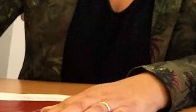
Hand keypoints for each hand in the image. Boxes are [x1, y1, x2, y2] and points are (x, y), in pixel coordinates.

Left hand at [41, 73, 168, 111]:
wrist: (149, 86)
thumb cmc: (119, 94)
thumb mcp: (95, 96)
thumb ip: (71, 104)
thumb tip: (46, 110)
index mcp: (89, 95)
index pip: (67, 105)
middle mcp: (100, 98)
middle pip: (78, 107)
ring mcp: (115, 104)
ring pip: (96, 111)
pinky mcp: (129, 110)